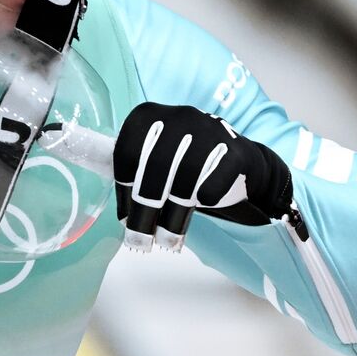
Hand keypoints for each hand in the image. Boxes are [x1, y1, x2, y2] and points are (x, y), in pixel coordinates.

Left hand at [112, 102, 292, 251]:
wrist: (235, 160)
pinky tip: (201, 205)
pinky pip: (214, 182)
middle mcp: (178, 116)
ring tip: (167, 238)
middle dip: (146, 210)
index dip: (124, 190)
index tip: (125, 219)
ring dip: (173, 214)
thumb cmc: (183, 164)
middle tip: (141, 240)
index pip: (127, 152)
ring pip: (184, 177)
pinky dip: (206, 197)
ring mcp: (209, 130)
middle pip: (154, 167)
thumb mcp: (152, 159)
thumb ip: (132, 174)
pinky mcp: (235, 151)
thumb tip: (121, 214)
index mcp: (148, 115)